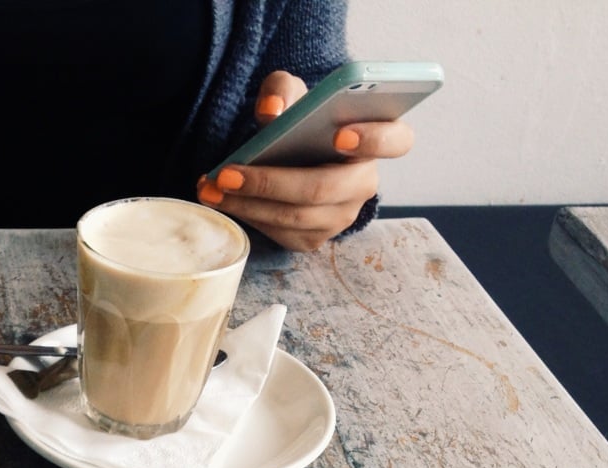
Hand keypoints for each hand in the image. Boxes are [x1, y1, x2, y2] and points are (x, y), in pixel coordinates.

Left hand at [197, 71, 414, 251]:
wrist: (290, 156)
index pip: (396, 140)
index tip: (338, 134)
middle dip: (270, 183)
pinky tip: (223, 201)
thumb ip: (282, 89)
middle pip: (324, 188)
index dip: (373, 139)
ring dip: (248, 204)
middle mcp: (365, 183)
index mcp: (378, 140)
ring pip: (296, 216)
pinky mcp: (316, 238)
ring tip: (211, 188)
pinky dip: (248, 216)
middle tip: (227, 173)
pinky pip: (281, 233)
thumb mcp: (293, 94)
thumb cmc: (300, 123)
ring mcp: (342, 215)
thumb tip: (272, 110)